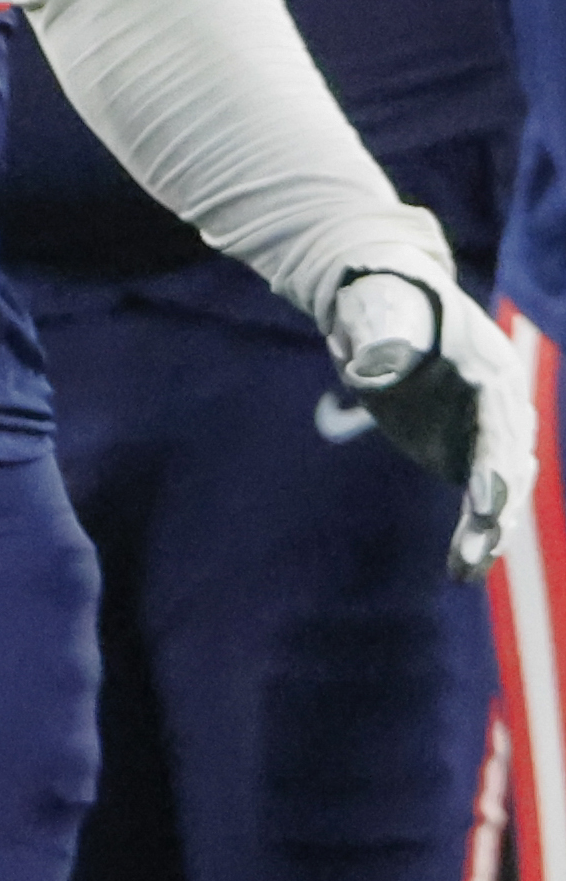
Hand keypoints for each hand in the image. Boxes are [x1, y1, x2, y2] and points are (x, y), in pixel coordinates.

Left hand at [326, 269, 534, 579]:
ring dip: (488, 533)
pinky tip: (463, 573)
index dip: (495, 463)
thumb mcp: (373, 311)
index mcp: (488, 371)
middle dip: (496, 508)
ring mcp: (492, 435)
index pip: (499, 424)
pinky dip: (476, 536)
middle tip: (479, 544)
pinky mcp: (473, 456)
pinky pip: (483, 502)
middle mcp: (503, 407)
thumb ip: (376, 334)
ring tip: (465, 570)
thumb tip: (372, 361)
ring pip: (502, 491)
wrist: (391, 309)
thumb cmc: (379, 307)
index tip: (484, 500)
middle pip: (508, 464)